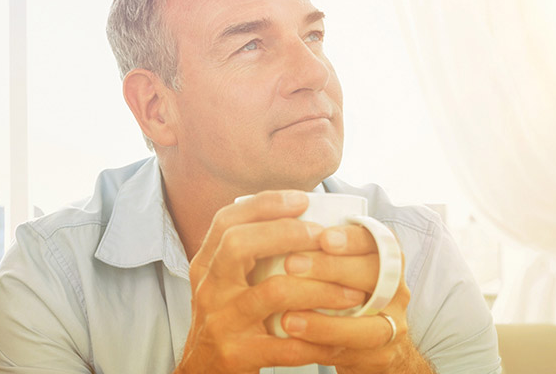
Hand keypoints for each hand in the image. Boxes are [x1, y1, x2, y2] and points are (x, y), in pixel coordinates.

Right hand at [176, 191, 368, 373]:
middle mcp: (210, 289)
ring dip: (320, 289)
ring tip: (353, 293)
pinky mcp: (237, 354)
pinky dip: (317, 343)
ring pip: (273, 293)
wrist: (202, 371)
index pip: (227, 221)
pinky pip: (285, 346)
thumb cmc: (227, 319)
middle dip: (286, 234)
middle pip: (239, 245)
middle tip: (325, 237)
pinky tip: (340, 341)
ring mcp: (221, 322)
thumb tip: (301, 214)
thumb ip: (248, 252)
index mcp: (207, 265)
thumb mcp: (224, 282)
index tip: (302, 199)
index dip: (264, 204)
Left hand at [279, 225, 431, 373]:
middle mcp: (395, 290)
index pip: (377, 241)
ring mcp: (392, 325)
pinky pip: (352, 354)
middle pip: (375, 276)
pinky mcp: (380, 356)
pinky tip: (294, 341)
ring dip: (326, 322)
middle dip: (333, 269)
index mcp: (386, 261)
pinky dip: (321, 347)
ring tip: (287, 318)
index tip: (323, 237)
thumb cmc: (344, 296)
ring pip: (368, 324)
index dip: (352, 238)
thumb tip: (274, 216)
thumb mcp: (340, 268)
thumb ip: (320, 248)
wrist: (370, 346)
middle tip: (291, 265)